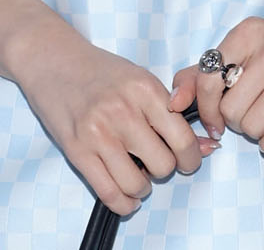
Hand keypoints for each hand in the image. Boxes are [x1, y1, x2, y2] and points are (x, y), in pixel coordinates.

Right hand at [17, 31, 219, 215]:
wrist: (54, 60)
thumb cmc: (100, 71)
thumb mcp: (140, 79)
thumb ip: (171, 111)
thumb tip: (209, 145)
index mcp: (144, 89)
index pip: (183, 138)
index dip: (192, 157)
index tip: (188, 160)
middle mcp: (123, 111)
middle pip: (163, 165)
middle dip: (164, 169)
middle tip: (155, 161)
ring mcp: (98, 132)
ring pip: (138, 184)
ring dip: (142, 186)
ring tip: (137, 173)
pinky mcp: (78, 151)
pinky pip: (110, 193)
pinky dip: (124, 203)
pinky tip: (127, 196)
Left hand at [168, 17, 263, 156]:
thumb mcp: (236, 58)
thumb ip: (198, 76)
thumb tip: (172, 101)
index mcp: (247, 32)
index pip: (208, 78)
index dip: (205, 108)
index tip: (213, 121)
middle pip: (230, 109)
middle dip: (234, 120)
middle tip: (249, 110)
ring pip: (251, 125)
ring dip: (254, 131)